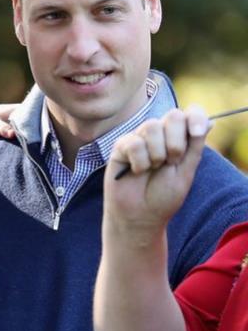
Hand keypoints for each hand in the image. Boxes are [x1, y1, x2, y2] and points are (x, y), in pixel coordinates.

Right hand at [103, 106, 208, 243]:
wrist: (140, 215)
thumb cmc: (163, 197)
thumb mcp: (186, 172)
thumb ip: (195, 147)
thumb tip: (209, 122)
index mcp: (179, 139)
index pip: (190, 114)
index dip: (195, 118)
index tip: (197, 133)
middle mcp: (160, 135)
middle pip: (172, 116)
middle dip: (176, 142)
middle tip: (171, 162)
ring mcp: (140, 138)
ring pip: (151, 127)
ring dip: (156, 154)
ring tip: (152, 169)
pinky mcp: (121, 146)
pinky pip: (134, 143)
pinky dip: (139, 162)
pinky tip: (136, 171)